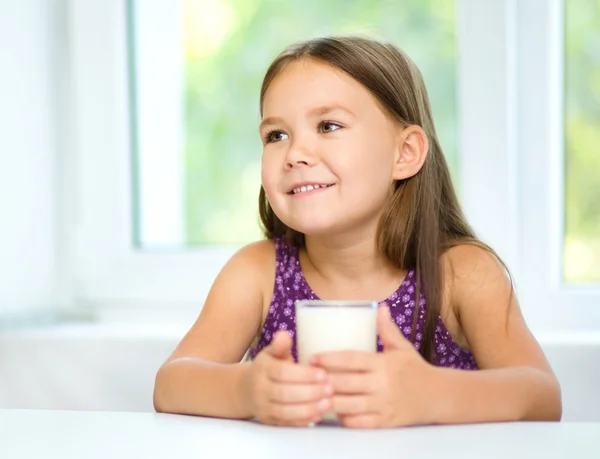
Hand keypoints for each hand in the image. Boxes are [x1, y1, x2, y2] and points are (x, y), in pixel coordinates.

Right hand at [244, 331, 332, 425]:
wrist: (245, 390)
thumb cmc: (267, 368)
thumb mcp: (271, 353)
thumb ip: (280, 345)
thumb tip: (284, 334)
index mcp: (262, 369)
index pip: (282, 372)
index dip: (303, 374)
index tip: (323, 373)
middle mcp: (260, 389)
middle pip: (284, 393)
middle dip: (310, 392)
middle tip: (330, 389)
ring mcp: (263, 407)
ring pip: (285, 411)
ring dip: (308, 408)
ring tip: (328, 403)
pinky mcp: (268, 421)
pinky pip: (286, 423)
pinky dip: (303, 421)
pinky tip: (319, 415)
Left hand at [310, 306, 436, 427]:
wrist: (438, 396)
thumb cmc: (415, 369)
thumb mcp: (402, 347)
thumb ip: (387, 329)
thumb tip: (380, 307)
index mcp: (383, 364)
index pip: (350, 359)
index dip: (329, 358)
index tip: (312, 358)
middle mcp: (382, 384)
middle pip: (344, 383)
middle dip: (322, 381)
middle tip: (306, 377)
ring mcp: (383, 405)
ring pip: (348, 405)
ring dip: (329, 401)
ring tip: (315, 394)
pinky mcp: (385, 422)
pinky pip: (359, 422)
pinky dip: (344, 417)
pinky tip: (334, 411)